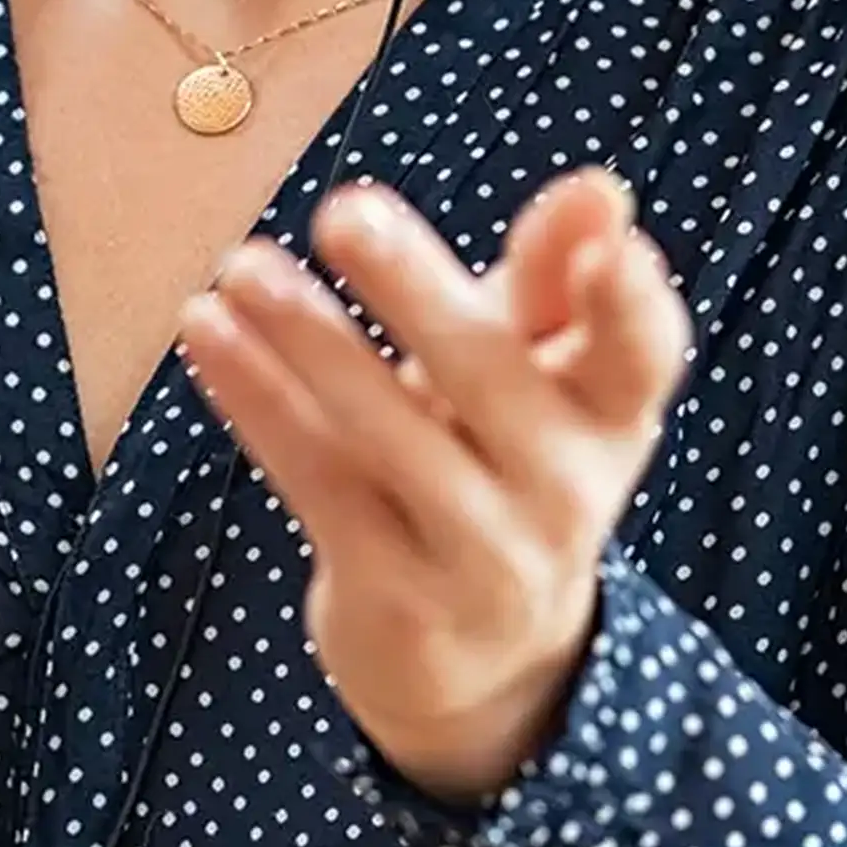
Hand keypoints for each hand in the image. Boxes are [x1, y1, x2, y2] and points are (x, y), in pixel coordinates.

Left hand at [176, 167, 693, 806]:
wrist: (477, 657)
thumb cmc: (501, 460)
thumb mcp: (538, 374)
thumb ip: (553, 278)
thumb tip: (598, 189)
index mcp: (611, 418)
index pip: (641, 357)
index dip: (635, 305)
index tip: (617, 244)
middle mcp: (564, 492)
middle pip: (492, 380)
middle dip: (416, 294)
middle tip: (343, 211)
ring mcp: (482, 556)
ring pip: (387, 436)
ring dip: (309, 344)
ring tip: (240, 267)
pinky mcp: (395, 597)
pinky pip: (317, 482)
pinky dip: (257, 401)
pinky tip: (205, 330)